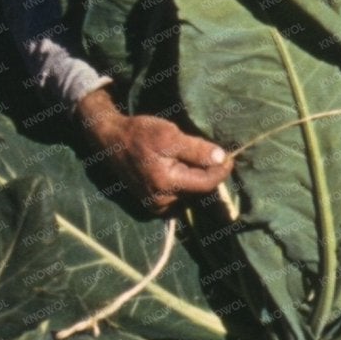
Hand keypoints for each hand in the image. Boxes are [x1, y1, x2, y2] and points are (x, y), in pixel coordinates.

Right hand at [75, 87, 232, 214]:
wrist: (111, 140)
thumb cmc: (139, 133)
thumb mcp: (169, 135)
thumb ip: (196, 149)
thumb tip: (222, 158)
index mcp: (166, 184)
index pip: (206, 183)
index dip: (221, 170)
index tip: (229, 156)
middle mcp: (162, 202)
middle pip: (198, 190)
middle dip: (207, 172)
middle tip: (210, 153)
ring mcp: (156, 206)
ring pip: (189, 194)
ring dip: (194, 177)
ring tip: (189, 158)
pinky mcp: (152, 205)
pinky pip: (178, 196)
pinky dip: (183, 183)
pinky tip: (178, 168)